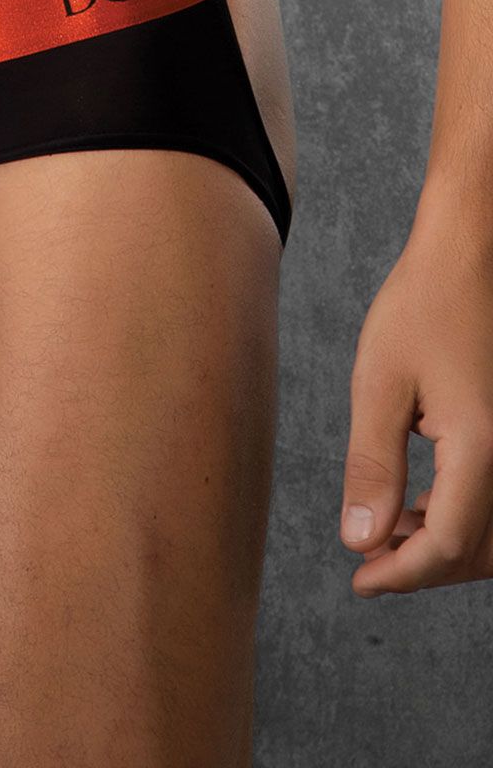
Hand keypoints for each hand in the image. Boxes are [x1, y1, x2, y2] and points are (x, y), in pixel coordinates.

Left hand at [339, 214, 492, 593]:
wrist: (470, 259)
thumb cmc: (421, 307)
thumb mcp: (378, 385)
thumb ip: (371, 466)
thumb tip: (361, 539)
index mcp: (483, 447)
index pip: (448, 544)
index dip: (402, 573)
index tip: (359, 581)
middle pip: (480, 549)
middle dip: (425, 569)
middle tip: (369, 568)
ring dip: (445, 547)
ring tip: (386, 536)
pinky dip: (461, 517)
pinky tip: (416, 506)